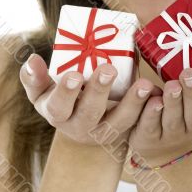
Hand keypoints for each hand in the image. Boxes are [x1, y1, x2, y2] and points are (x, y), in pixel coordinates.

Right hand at [19, 54, 160, 145]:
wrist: (83, 126)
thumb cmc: (62, 101)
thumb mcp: (44, 92)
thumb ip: (35, 77)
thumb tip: (32, 59)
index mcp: (58, 114)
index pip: (58, 106)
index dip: (65, 93)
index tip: (74, 75)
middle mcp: (80, 127)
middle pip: (89, 113)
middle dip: (98, 91)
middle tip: (108, 69)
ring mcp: (104, 132)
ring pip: (119, 123)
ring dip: (133, 104)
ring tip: (145, 86)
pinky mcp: (124, 132)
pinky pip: (138, 124)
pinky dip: (149, 111)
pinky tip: (159, 97)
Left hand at [128, 66, 191, 165]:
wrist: (163, 147)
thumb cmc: (191, 111)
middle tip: (189, 73)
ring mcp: (169, 135)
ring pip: (172, 121)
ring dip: (172, 102)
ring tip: (171, 85)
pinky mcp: (147, 136)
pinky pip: (148, 125)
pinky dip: (147, 110)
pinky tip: (149, 95)